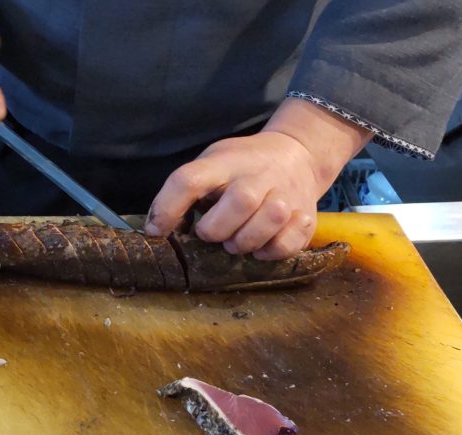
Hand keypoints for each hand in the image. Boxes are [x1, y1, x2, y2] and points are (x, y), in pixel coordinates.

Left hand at [145, 99, 372, 259]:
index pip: (190, 179)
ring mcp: (286, 194)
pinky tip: (261, 246)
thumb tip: (158, 228)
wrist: (297, 155)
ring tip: (236, 242)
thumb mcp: (213, 163)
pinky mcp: (305, 217)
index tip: (155, 231)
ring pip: (269, 220)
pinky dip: (270, 251)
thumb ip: (188, 189)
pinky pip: (288, 242)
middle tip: (211, 234)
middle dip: (217, 228)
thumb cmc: (241, 166)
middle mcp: (258, 175)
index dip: (167, 208)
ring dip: (245, 241)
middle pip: (240, 201)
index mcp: (225, 162)